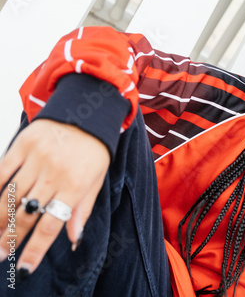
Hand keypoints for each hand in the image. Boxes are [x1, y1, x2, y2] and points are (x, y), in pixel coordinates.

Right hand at [0, 119, 109, 275]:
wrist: (87, 113)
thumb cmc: (94, 151)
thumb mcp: (96, 181)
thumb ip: (82, 210)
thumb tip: (73, 240)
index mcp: (76, 186)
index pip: (52, 225)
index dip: (35, 249)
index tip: (23, 269)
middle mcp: (55, 174)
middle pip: (27, 214)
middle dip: (11, 239)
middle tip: (1, 256)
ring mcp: (37, 158)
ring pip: (10, 196)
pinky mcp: (22, 144)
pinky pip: (2, 171)